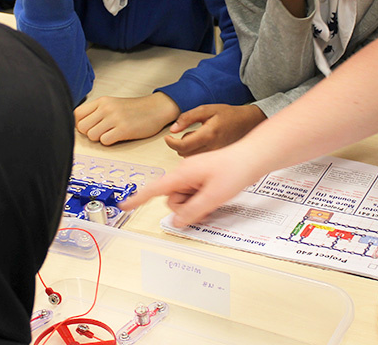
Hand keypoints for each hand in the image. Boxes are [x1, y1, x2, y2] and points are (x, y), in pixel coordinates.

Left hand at [74, 93, 180, 144]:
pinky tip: (118, 136)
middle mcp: (106, 108)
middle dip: (89, 133)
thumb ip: (97, 111)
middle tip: (101, 132)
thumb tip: (79, 125)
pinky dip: (109, 142)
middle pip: (81, 127)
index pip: (76, 114)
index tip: (88, 127)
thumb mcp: (113, 104)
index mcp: (102, 101)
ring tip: (111, 133)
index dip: (79, 124)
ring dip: (99, 138)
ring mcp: (115, 118)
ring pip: (92, 136)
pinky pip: (105, 141)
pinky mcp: (124, 129)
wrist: (156, 108)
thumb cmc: (135, 109)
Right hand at [119, 145, 271, 225]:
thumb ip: (193, 211)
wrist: (253, 157)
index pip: (154, 188)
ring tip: (213, 201)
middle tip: (205, 208)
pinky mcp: (202, 178)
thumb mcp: (213, 196)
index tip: (124, 205)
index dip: (138, 198)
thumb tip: (177, 221)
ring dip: (195, 206)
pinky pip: (194, 195)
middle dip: (184, 208)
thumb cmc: (235, 169)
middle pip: (171, 199)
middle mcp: (184, 173)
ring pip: (184, 199)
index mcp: (182, 174)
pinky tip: (215, 198)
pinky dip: (201, 201)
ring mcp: (193, 175)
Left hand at [165, 104, 266, 156]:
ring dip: (187, 148)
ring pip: (191, 158)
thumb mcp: (206, 109)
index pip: (182, 146)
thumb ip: (187, 118)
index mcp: (208, 134)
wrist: (247, 122)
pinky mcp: (217, 158)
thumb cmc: (228, 114)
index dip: (171, 143)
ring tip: (197, 135)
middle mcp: (212, 148)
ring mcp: (215, 155)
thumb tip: (173, 129)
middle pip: (184, 154)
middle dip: (179, 144)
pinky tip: (202, 142)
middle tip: (185, 132)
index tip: (167, 137)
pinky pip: (199, 159)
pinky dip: (195, 151)